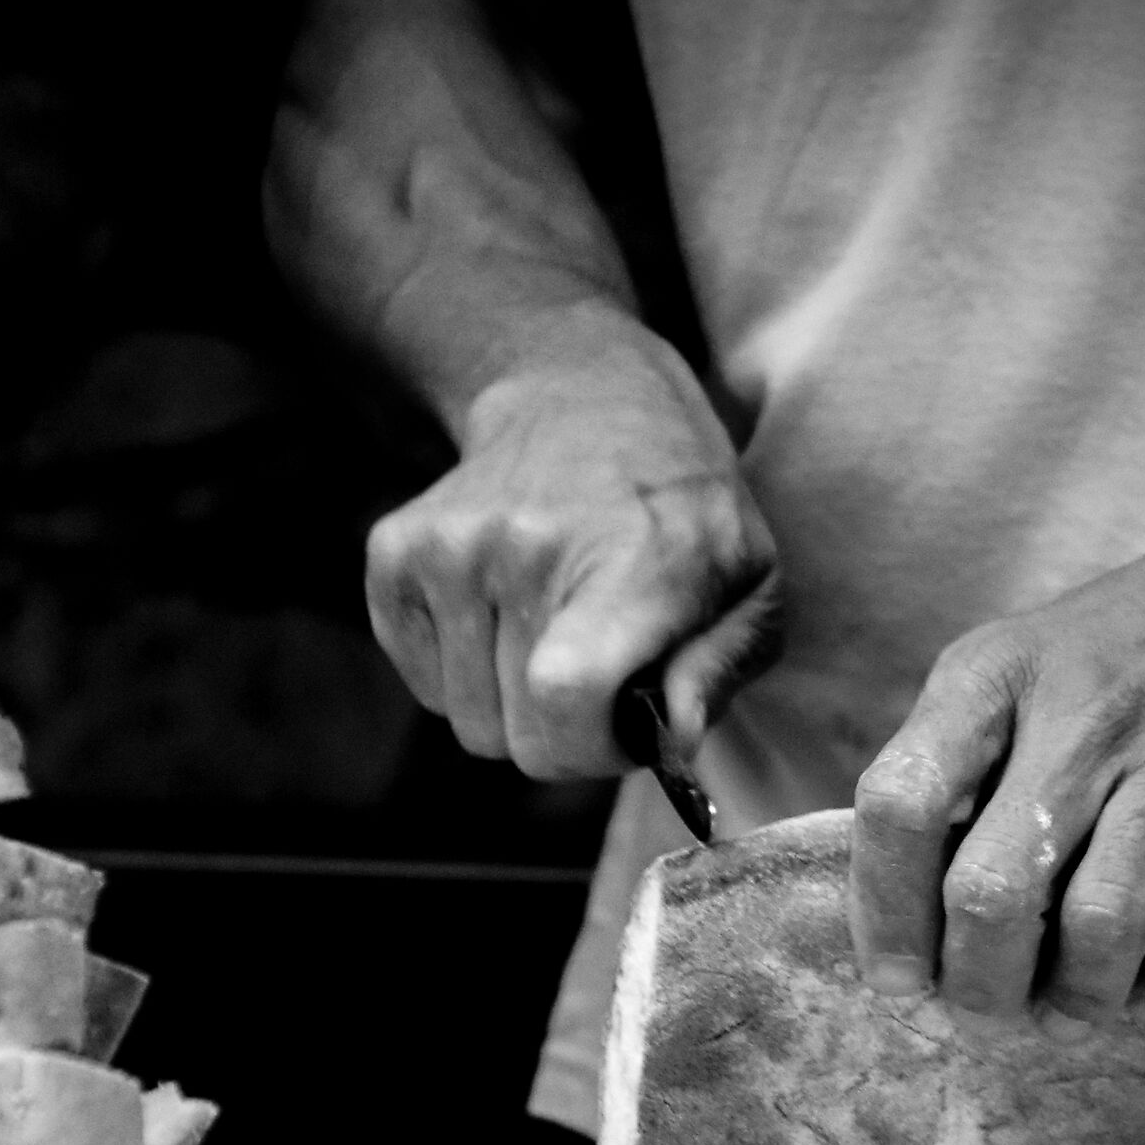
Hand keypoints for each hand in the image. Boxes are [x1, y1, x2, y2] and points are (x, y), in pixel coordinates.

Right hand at [366, 337, 781, 775]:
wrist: (580, 396)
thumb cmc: (680, 508)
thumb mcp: (750, 580)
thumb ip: (723, 667)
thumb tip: (673, 738)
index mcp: (630, 558)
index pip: (563, 698)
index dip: (589, 748)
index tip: (620, 728)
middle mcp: (526, 544)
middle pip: (510, 735)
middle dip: (558, 733)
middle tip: (595, 676)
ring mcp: (449, 545)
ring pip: (463, 719)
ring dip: (510, 704)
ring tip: (552, 634)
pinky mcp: (394, 551)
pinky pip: (420, 684)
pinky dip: (461, 675)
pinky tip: (503, 617)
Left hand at [846, 523, 1144, 1027]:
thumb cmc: (1125, 658)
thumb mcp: (1015, 669)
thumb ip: (955, 770)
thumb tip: (900, 918)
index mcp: (995, 675)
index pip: (899, 803)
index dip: (884, 911)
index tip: (898, 977)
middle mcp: (1085, 712)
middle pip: (991, 888)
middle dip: (978, 984)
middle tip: (984, 1017)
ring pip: (1101, 925)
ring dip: (1076, 999)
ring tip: (1066, 1015)